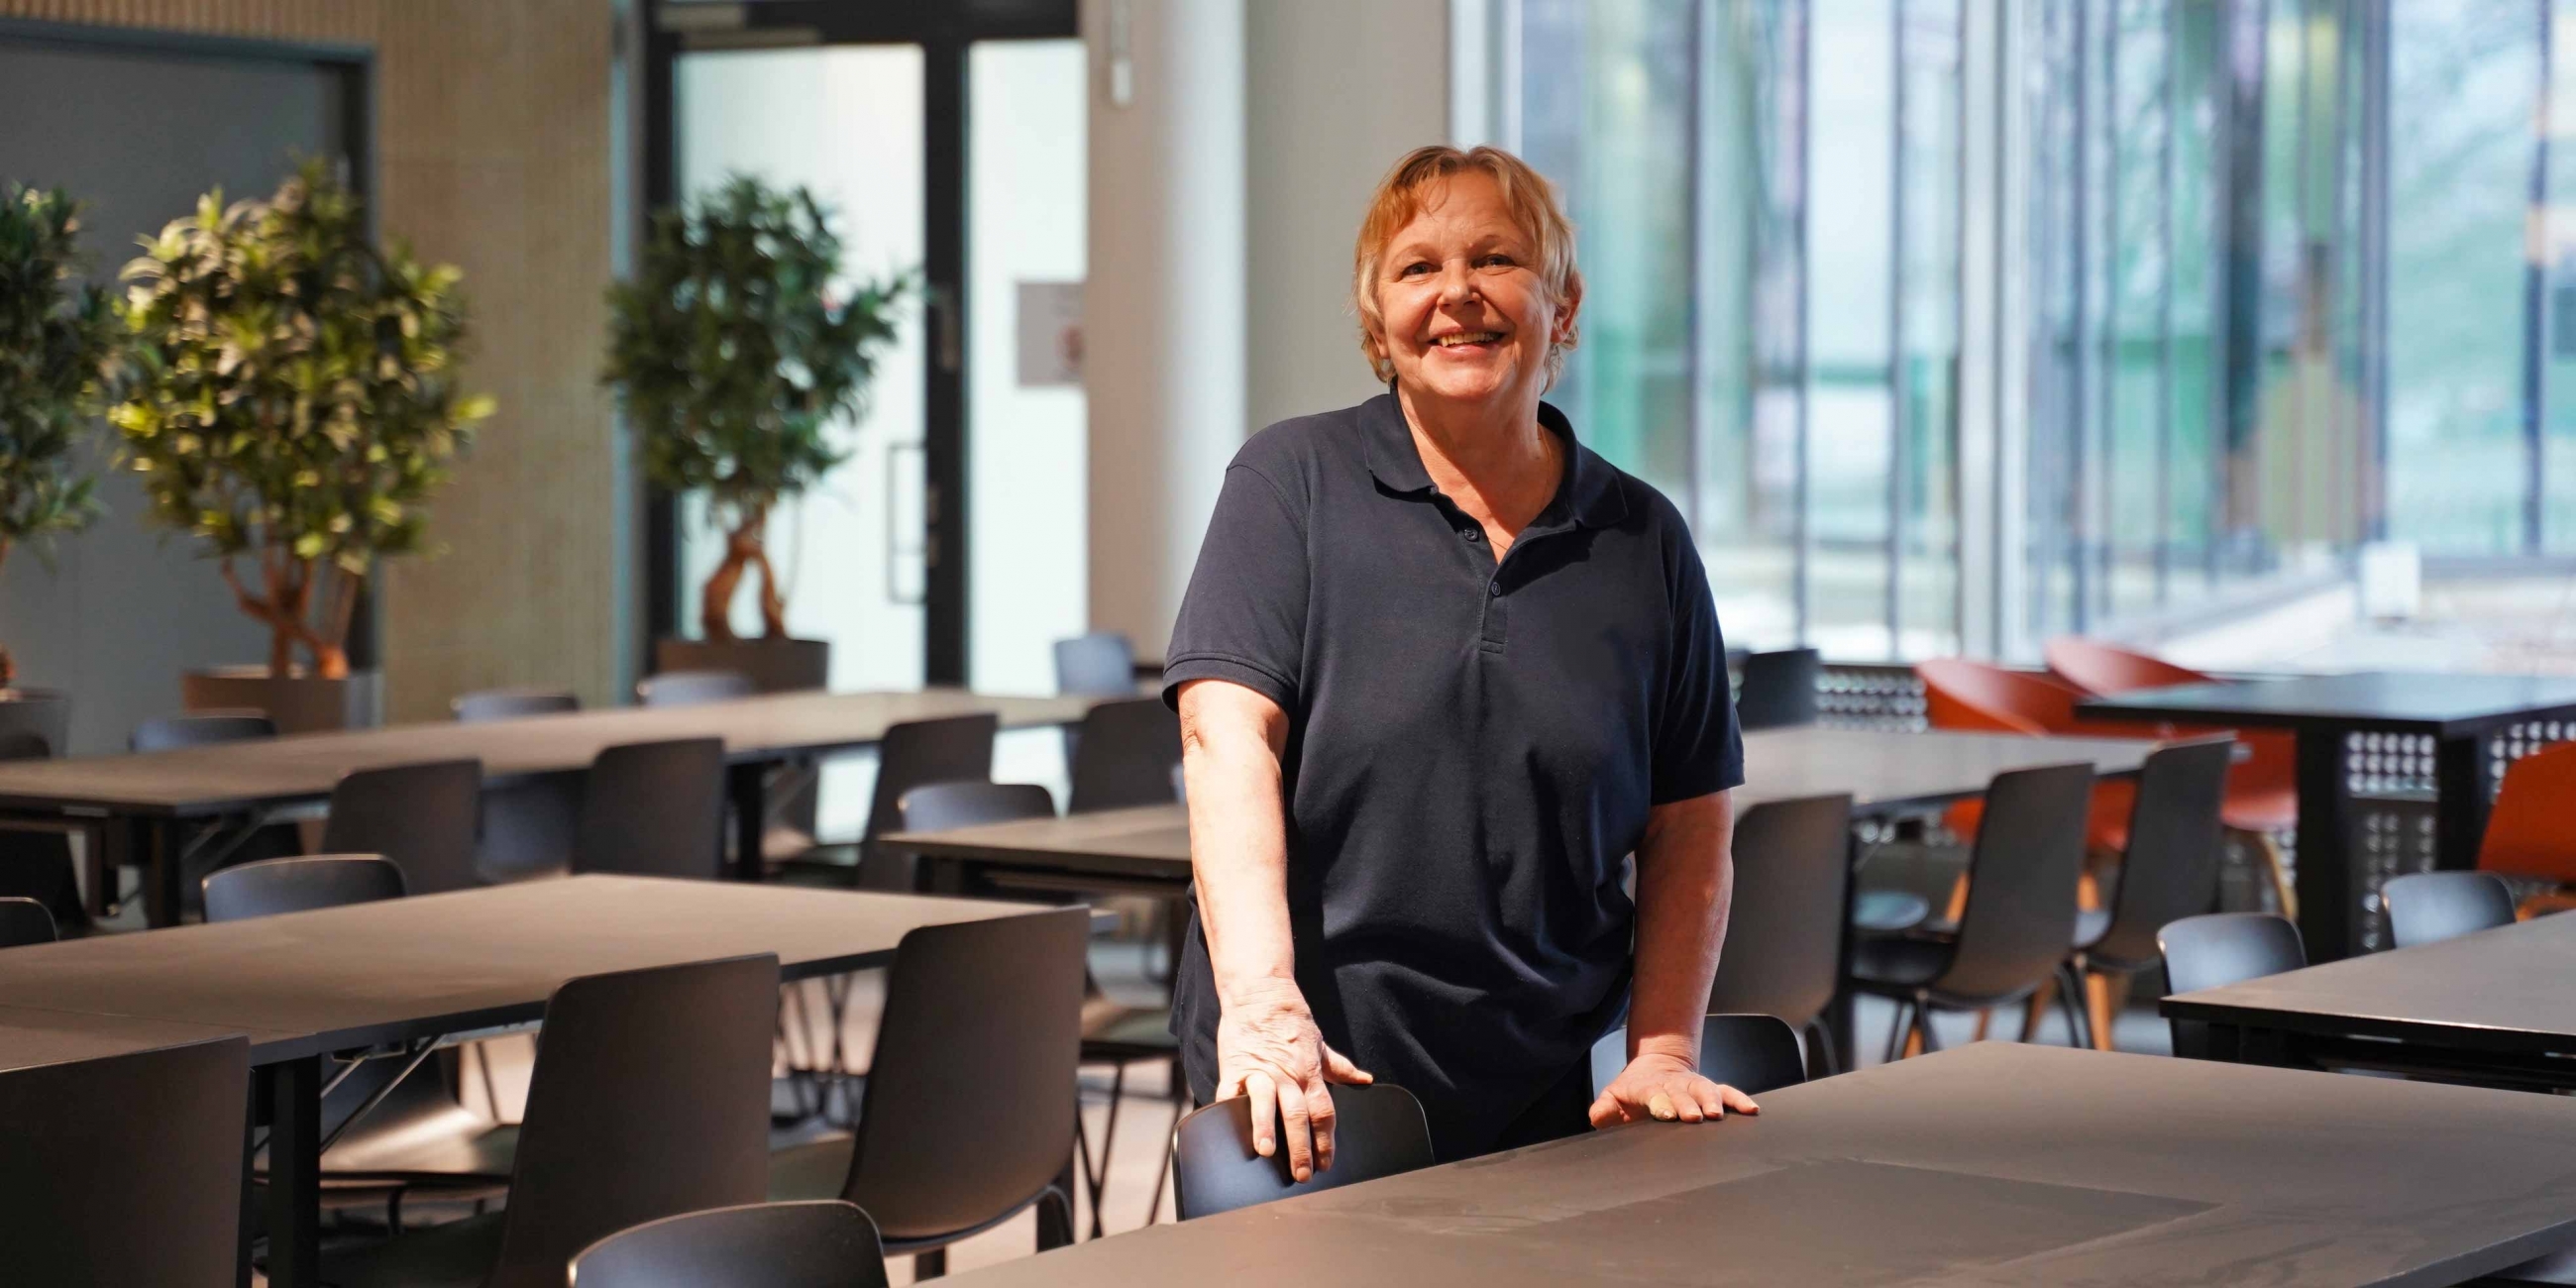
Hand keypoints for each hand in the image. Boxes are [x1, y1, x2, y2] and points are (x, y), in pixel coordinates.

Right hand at [1214, 978, 1372, 1181]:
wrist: (1261, 993)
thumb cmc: (1290, 1020)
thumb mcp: (1319, 1044)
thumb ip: (1340, 1067)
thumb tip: (1364, 1079)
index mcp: (1309, 1073)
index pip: (1323, 1112)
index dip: (1326, 1141)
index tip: (1325, 1164)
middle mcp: (1287, 1075)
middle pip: (1298, 1115)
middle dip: (1301, 1146)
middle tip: (1302, 1173)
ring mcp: (1259, 1071)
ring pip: (1266, 1103)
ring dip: (1266, 1127)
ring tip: (1266, 1151)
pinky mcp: (1234, 1067)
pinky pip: (1230, 1093)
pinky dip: (1229, 1110)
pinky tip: (1228, 1128)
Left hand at [1587, 1051, 1758, 1128]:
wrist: (1655, 1068)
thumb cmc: (1633, 1092)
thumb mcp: (1613, 1098)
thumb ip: (1604, 1110)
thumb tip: (1598, 1118)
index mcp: (1648, 1088)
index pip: (1654, 1094)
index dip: (1660, 1104)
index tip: (1666, 1114)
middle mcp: (1674, 1086)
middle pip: (1683, 1093)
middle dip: (1689, 1104)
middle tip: (1695, 1116)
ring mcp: (1693, 1087)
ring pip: (1707, 1090)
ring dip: (1714, 1101)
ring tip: (1719, 1115)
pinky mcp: (1709, 1091)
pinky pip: (1727, 1093)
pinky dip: (1739, 1100)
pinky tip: (1751, 1110)